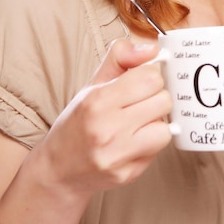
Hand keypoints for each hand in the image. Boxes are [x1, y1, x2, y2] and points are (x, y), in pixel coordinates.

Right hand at [34, 39, 172, 196]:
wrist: (58, 170)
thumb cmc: (78, 122)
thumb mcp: (93, 83)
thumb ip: (122, 57)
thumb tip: (151, 49)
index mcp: (98, 100)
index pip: (150, 77)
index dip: (149, 76)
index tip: (141, 82)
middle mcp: (108, 129)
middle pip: (163, 100)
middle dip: (155, 98)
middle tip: (140, 103)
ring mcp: (118, 156)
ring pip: (165, 129)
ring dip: (156, 123)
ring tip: (139, 123)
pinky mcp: (128, 174)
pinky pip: (158, 151)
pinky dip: (151, 143)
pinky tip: (134, 141)